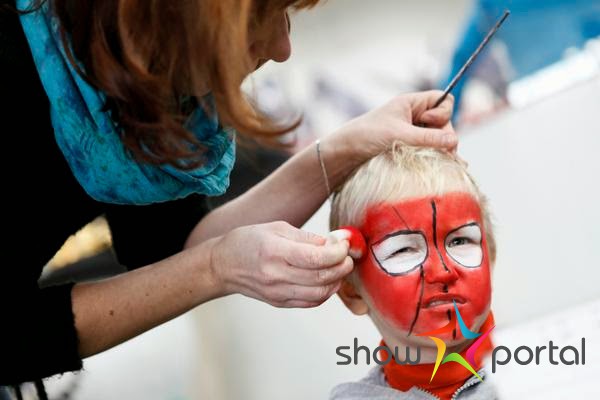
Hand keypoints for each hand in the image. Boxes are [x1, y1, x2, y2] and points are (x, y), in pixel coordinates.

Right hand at [208, 221, 352, 307]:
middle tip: (347, 256)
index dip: (337, 252)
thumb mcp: (277, 228)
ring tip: (339, 267)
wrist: (223, 265)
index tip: (344, 244)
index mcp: (274, 252)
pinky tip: (327, 279)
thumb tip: (335, 242)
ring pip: (320, 294)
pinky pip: (311, 302)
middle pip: (321, 277)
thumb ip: (307, 237)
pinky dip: (326, 292)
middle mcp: (276, 275)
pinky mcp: (280, 303)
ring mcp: (278, 293)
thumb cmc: (248, 241)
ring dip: (337, 281)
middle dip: (342, 266)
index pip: (316, 258)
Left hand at [328, 90, 456, 164]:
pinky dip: (439, 158)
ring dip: (442, 150)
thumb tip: (455, 141)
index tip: (426, 123)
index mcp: (411, 104)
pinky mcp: (410, 149)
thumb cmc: (367, 136)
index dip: (442, 112)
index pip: (443, 100)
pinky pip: (431, 151)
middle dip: (444, 137)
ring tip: (446, 163)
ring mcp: (413, 134)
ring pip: (439, 139)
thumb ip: (428, 138)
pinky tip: (451, 168)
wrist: (345, 153)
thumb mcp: (399, 135)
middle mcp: (414, 117)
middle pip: (445, 123)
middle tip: (444, 153)